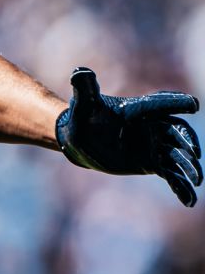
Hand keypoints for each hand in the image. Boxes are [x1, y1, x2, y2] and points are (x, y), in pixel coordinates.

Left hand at [56, 67, 201, 205]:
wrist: (81, 139)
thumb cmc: (83, 117)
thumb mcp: (83, 104)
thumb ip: (85, 88)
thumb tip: (79, 72)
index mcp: (140, 109)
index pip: (161, 104)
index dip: (177, 104)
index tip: (193, 106)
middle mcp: (152, 126)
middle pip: (177, 133)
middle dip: (188, 144)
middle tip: (193, 155)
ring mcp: (154, 145)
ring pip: (177, 156)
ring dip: (189, 167)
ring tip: (196, 180)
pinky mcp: (152, 162)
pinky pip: (170, 174)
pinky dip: (181, 186)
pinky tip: (189, 201)